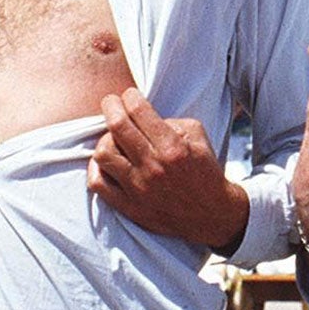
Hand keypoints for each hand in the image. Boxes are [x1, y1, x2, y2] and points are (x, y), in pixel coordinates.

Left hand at [90, 88, 250, 249]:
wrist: (211, 213)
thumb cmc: (205, 171)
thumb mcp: (199, 137)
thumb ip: (172, 121)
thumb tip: (145, 117)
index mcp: (172, 147)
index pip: (139, 111)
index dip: (130, 96)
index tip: (129, 95)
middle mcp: (153, 167)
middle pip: (117, 126)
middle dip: (110, 106)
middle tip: (111, 102)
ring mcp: (139, 188)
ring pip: (103, 153)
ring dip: (104, 138)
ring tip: (112, 137)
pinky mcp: (130, 207)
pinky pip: (98, 184)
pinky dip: (96, 168)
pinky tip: (105, 161)